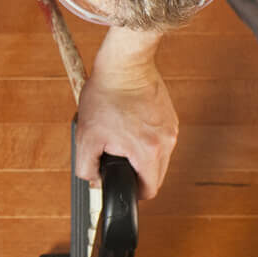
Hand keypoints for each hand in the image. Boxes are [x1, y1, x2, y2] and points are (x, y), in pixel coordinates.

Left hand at [74, 32, 177, 200]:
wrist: (125, 63)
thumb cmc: (106, 95)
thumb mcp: (85, 136)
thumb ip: (86, 167)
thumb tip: (94, 181)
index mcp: (149, 152)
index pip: (150, 190)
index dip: (134, 193)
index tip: (122, 186)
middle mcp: (167, 142)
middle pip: (156, 176)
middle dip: (137, 175)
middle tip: (118, 163)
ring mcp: (172, 128)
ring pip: (160, 158)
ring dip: (143, 157)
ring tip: (123, 141)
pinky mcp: (171, 116)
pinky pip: (161, 139)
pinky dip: (148, 140)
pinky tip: (131, 127)